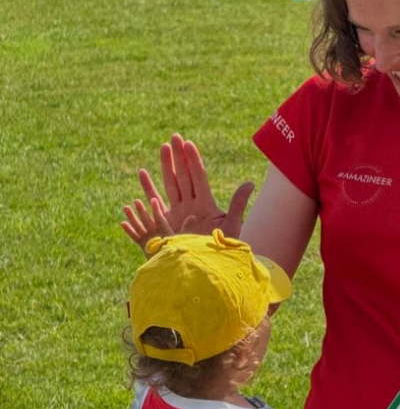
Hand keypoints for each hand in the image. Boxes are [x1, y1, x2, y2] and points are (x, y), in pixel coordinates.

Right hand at [121, 133, 253, 250]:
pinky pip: (153, 207)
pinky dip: (146, 194)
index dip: (193, 160)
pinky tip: (139, 180)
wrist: (208, 270)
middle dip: (177, 158)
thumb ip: (238, 204)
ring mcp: (177, 215)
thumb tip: (250, 183)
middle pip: (182, 177)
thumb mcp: (231, 226)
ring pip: (168, 187)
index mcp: (206, 205)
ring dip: (162, 171)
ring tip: (157, 154)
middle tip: (172, 138)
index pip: (198, 177)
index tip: (188, 142)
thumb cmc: (222, 251)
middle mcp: (190, 207)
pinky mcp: (166, 226)